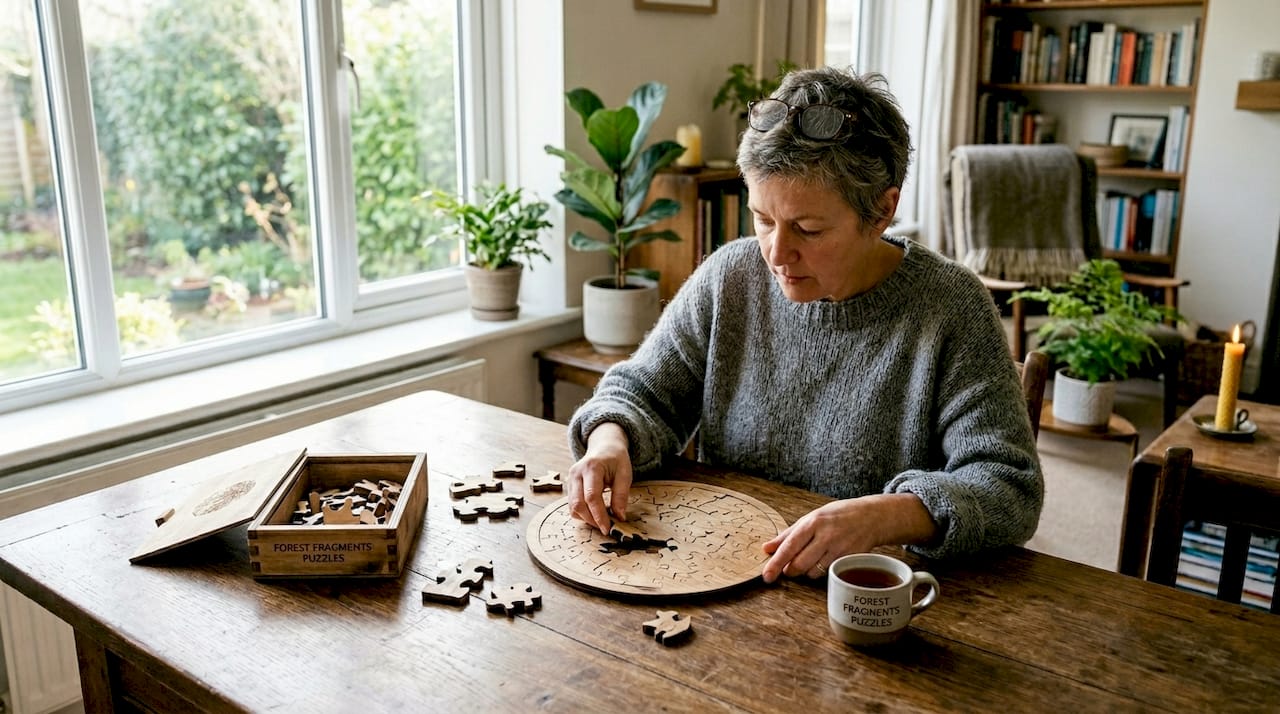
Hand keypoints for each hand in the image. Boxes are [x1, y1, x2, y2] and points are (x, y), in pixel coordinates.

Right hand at [566, 423, 631, 534]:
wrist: (604, 446)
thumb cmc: (616, 459)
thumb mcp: (625, 474)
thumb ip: (621, 495)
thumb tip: (619, 517)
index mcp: (592, 467)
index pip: (592, 497)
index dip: (599, 515)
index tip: (608, 528)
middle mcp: (576, 473)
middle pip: (578, 504)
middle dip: (592, 520)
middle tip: (606, 528)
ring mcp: (570, 479)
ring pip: (573, 507)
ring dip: (587, 518)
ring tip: (602, 520)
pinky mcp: (569, 485)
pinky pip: (572, 505)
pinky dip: (582, 513)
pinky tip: (594, 513)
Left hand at [760, 494, 935, 582]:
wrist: (871, 517)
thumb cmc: (838, 516)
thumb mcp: (811, 518)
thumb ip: (788, 534)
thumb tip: (767, 548)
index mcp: (813, 522)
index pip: (790, 546)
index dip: (776, 562)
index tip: (766, 575)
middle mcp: (826, 536)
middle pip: (800, 564)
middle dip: (790, 570)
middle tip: (789, 568)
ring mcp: (839, 549)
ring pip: (813, 572)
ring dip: (806, 571)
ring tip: (812, 558)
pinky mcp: (849, 559)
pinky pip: (827, 574)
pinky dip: (821, 572)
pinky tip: (824, 561)